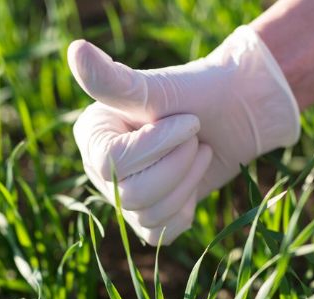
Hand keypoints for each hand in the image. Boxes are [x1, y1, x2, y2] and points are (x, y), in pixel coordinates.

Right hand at [67, 26, 300, 245]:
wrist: (238, 114)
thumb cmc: (199, 93)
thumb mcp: (158, 88)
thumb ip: (114, 80)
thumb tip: (74, 50)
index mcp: (93, 135)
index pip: (114, 162)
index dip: (158, 147)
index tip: (190, 121)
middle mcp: (99, 169)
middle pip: (131, 195)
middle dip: (178, 165)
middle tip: (197, 137)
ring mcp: (123, 196)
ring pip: (148, 215)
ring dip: (187, 183)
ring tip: (199, 152)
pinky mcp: (148, 217)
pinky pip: (160, 234)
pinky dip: (185, 210)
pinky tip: (193, 181)